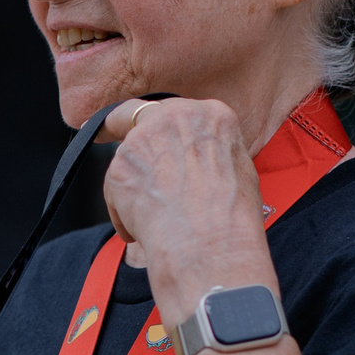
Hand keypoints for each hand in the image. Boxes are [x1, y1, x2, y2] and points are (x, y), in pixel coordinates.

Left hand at [100, 97, 276, 319]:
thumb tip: (201, 162)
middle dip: (135, 136)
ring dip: (135, 182)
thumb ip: (212, 151)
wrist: (209, 242)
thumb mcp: (239, 169)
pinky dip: (124, 211)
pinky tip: (142, 230)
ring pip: (128, 157)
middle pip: (140, 115)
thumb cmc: (232, 215)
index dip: (168, 130)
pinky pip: (115, 190)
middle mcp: (172, 116)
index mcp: (210, 114)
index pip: (178, 112)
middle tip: (130, 157)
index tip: (161, 141)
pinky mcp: (118, 169)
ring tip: (156, 217)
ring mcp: (141, 140)